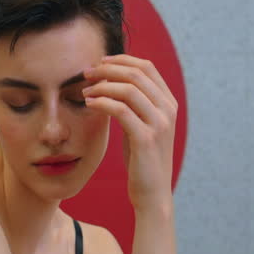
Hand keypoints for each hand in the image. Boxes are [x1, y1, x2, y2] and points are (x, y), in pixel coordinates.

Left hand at [82, 54, 177, 211]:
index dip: (121, 60)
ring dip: (102, 85)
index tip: (99, 62)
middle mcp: (168, 110)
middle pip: (137, 73)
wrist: (152, 193)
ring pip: (128, 89)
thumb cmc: (142, 159)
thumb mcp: (141, 126)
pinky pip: (120, 110)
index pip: (147, 67)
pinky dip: (102, 103)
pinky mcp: (146, 138)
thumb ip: (134, 104)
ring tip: (84, 91)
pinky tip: (89, 104)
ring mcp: (159, 124)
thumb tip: (111, 81)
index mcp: (168, 103)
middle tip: (86, 73)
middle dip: (108, 69)